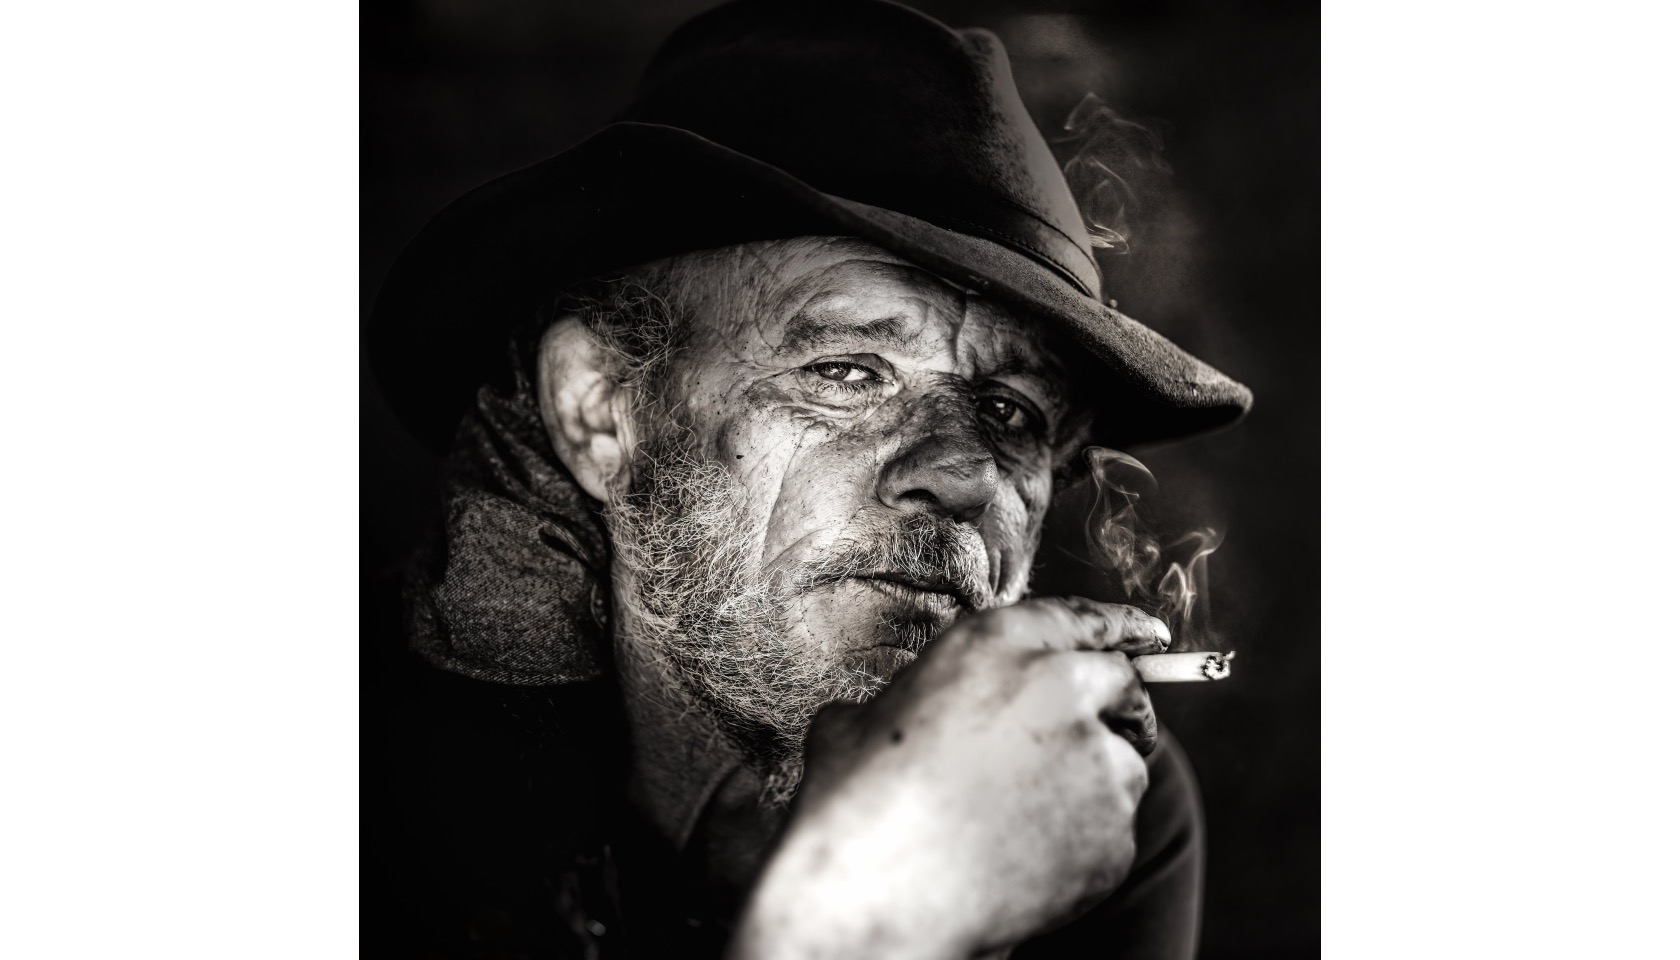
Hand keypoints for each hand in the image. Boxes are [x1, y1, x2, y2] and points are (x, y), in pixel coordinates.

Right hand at [729, 597, 1166, 958]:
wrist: (877, 889)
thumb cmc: (857, 802)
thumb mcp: (868, 717)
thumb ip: (920, 700)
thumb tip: (910, 714)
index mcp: (998, 642)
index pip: (1084, 618)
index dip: (1123, 628)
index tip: (1151, 636)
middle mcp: (1059, 686)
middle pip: (1124, 685)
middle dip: (1126, 708)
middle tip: (1110, 732)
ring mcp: (1094, 760)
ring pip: (1125, 766)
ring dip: (1095, 785)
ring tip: (1029, 822)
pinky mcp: (1112, 831)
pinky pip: (1113, 832)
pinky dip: (1084, 846)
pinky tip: (1027, 863)